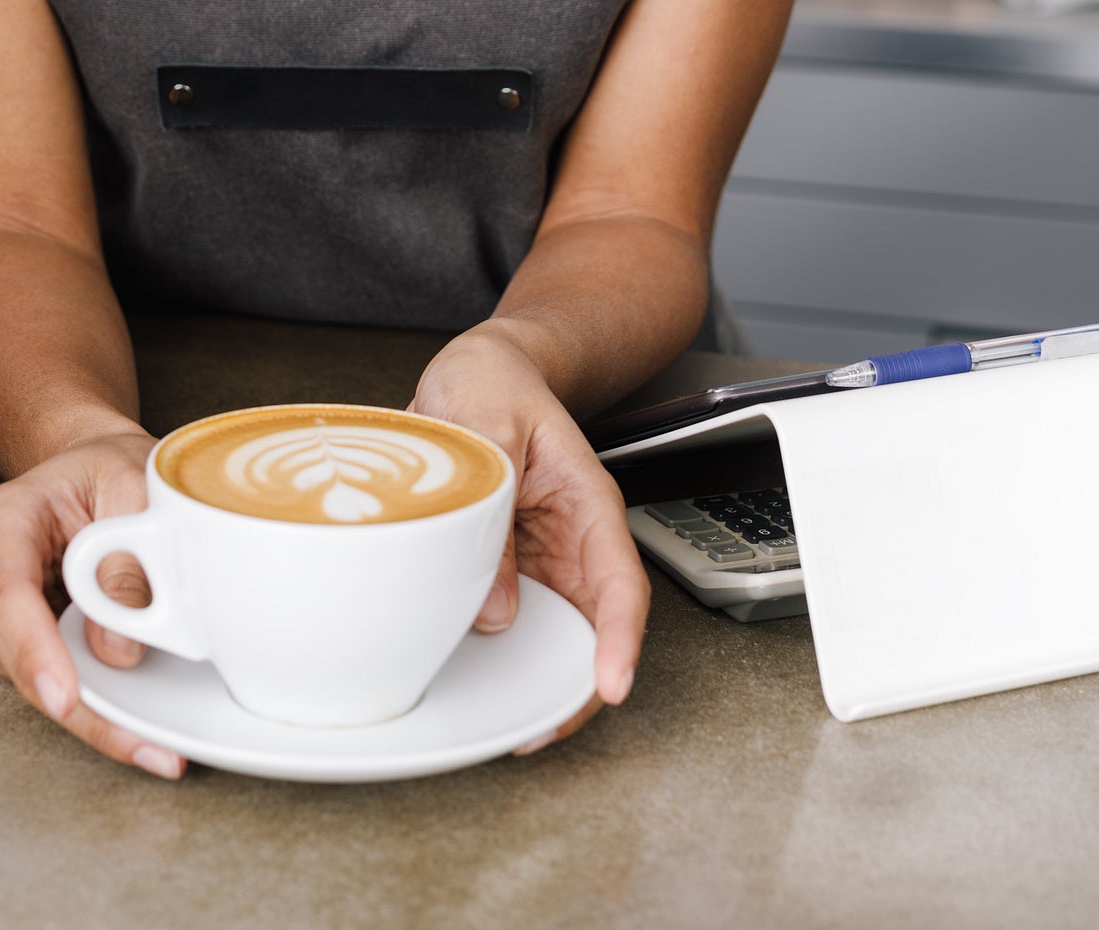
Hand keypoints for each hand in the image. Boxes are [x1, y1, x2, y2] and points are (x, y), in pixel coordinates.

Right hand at [0, 427, 187, 778]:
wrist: (95, 469)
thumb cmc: (109, 470)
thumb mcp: (135, 485)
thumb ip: (127, 558)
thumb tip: (117, 648)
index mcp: (6, 518)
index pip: (7, 590)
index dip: (34, 650)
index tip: (64, 697)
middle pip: (15, 652)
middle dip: (77, 705)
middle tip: (144, 742)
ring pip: (30, 680)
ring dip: (89, 715)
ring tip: (153, 741)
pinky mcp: (16, 641)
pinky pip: (48, 683)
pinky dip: (90, 707)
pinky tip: (134, 726)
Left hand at [411, 326, 648, 754]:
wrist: (477, 369)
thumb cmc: (492, 383)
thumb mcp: (489, 432)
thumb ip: (494, 513)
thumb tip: (497, 610)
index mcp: (587, 501)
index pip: (620, 581)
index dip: (620, 638)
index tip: (611, 682)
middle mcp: (573, 538)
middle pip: (596, 624)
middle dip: (579, 683)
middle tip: (542, 729)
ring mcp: (544, 556)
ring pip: (559, 631)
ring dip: (541, 677)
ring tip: (513, 723)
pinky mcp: (513, 564)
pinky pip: (519, 617)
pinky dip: (507, 654)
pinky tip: (483, 680)